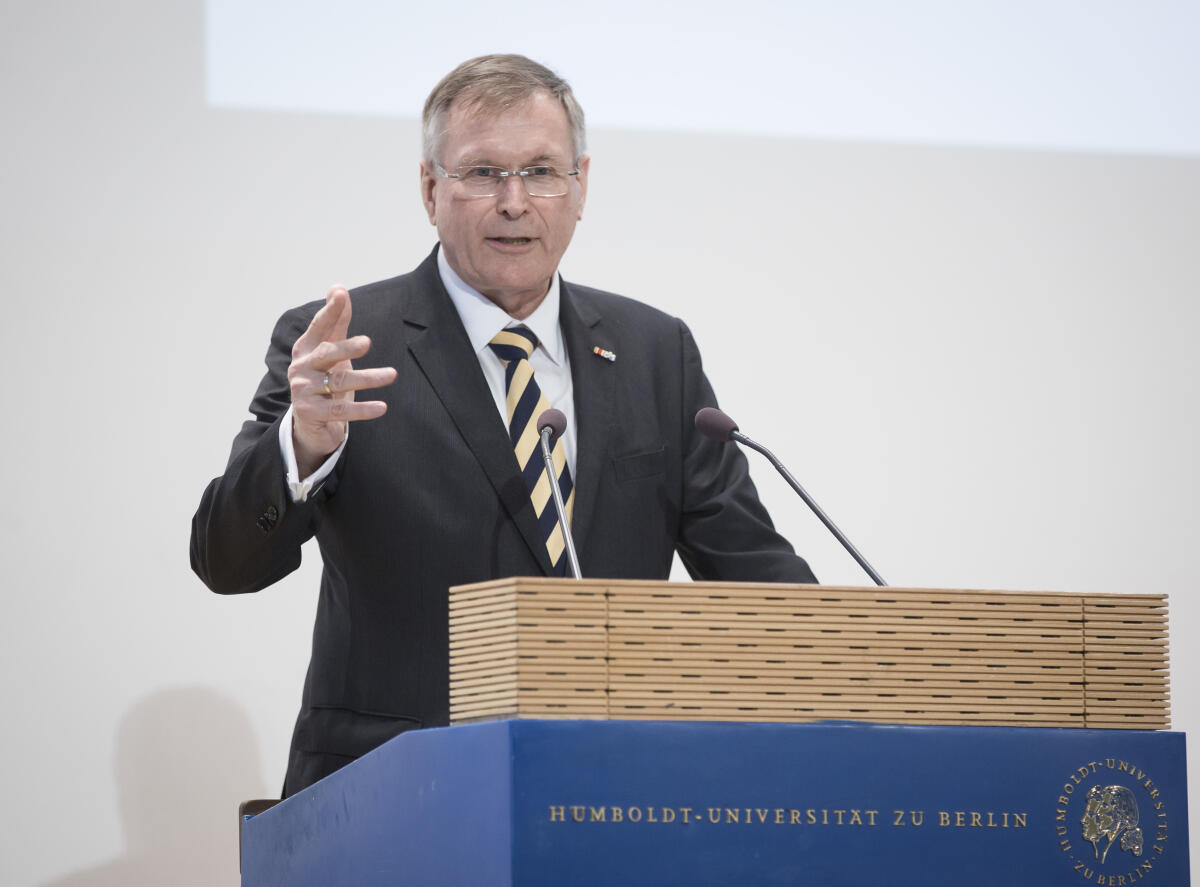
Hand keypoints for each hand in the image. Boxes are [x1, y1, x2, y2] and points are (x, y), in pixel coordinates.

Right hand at [288, 285, 396, 476]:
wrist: (311, 424)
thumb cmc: (324, 380)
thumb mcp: (332, 352)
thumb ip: (336, 322)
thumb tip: (338, 288)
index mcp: (305, 349)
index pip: (319, 326)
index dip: (330, 311)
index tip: (340, 293)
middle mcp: (300, 367)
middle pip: (326, 353)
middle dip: (346, 347)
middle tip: (367, 342)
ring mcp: (303, 391)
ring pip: (340, 383)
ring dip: (368, 378)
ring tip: (392, 374)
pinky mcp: (310, 413)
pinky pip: (341, 411)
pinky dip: (363, 409)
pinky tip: (382, 407)